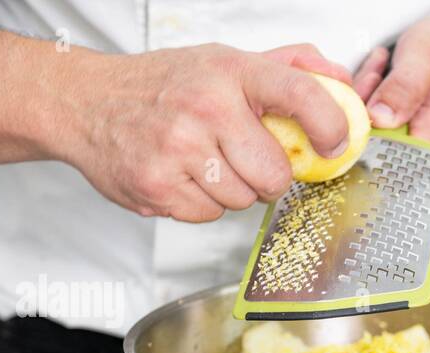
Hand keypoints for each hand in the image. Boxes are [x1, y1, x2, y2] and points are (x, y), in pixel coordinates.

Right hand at [56, 43, 352, 221]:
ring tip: (206, 162)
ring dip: (232, 190)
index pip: (300, 94)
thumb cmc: (166, 84)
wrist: (87, 102)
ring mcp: (178, 149)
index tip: (334, 143)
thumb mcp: (226, 61)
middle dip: (269, 176)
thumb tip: (343, 83)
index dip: (329, 125)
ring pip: (242, 200)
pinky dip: (202, 203)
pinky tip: (184, 176)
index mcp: (229, 71)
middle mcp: (205, 107)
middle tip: (246, 158)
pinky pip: (208, 215)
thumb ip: (289, 69)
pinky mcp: (158, 186)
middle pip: (275, 174)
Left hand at [353, 15, 429, 154]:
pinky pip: (389, 137)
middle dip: (365, 108)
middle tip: (379, 71)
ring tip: (388, 73)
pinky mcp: (423, 150)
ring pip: (379, 141)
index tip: (373, 83)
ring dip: (373, 105)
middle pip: (376, 148)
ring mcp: (429, 156)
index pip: (379, 151)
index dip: (363, 119)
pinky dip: (382, 110)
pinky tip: (393, 87)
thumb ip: (404, 84)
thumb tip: (378, 117)